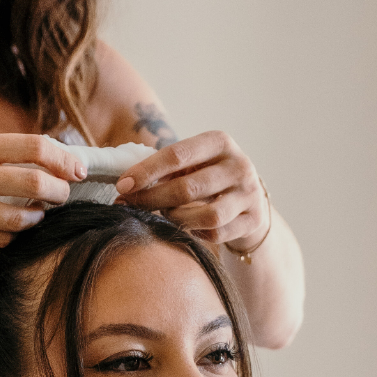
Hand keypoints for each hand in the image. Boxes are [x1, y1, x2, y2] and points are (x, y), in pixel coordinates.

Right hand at [0, 134, 85, 255]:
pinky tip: (5, 231)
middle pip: (33, 184)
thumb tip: (52, 158)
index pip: (33, 147)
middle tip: (60, 198)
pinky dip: (10, 237)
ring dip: (35, 219)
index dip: (63, 160)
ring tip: (33, 216)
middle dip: (57, 194)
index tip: (76, 172)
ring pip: (19, 219)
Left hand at [115, 131, 268, 251]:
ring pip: (205, 216)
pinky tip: (189, 227)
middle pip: (187, 188)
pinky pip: (217, 234)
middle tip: (130, 205)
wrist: (251, 198)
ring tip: (165, 215)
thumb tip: (124, 183)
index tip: (122, 185)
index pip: (177, 155)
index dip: (146, 172)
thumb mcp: (194, 162)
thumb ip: (166, 167)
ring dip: (176, 219)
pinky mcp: (254, 220)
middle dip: (152, 199)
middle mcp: (239, 165)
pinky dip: (196, 233)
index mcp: (220, 142)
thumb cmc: (208, 176)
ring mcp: (250, 194)